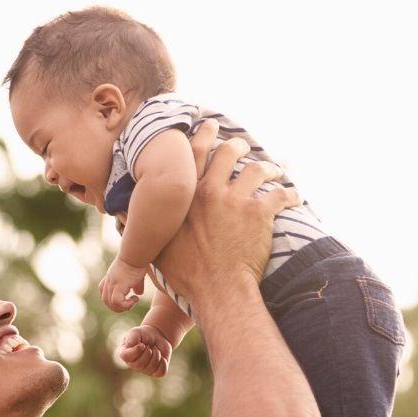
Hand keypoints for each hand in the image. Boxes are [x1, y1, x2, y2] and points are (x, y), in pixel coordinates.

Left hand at [98, 257, 146, 311]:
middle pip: (105, 300)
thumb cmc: (138, 261)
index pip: (103, 291)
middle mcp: (109, 281)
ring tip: (133, 301)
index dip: (111, 298)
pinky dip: (126, 304)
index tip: (123, 298)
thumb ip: (136, 285)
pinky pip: (117, 302)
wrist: (136, 253)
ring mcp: (112, 284)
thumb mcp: (135, 275)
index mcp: (111, 277)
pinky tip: (135, 299)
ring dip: (122, 307)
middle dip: (117, 306)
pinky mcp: (118, 286)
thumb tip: (138, 293)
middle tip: (129, 305)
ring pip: (111, 303)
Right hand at [118, 325, 172, 376]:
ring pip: (151, 368)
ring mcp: (144, 370)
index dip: (136, 351)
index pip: (127, 357)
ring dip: (156, 356)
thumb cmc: (144, 334)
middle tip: (149, 346)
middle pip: (138, 365)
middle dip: (147, 353)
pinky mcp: (156, 372)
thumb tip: (136, 346)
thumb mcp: (136, 332)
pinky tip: (161, 357)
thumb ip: (132, 337)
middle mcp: (133, 364)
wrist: (157, 336)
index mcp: (125, 354)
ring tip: (155, 349)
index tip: (142, 344)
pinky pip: (160, 372)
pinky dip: (163, 363)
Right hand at [153, 120, 301, 304]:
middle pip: (227, 152)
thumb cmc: (186, 274)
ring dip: (268, 167)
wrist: (217, 289)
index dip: (203, 136)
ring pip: (256, 168)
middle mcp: (210, 191)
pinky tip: (295, 197)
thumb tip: (123, 216)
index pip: (194, 154)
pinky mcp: (259, 213)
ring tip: (275, 169)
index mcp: (186, 196)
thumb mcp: (155, 247)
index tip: (209, 126)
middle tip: (242, 144)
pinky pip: (279, 194)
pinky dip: (289, 194)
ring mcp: (236, 199)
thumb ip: (142, 227)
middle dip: (236, 144)